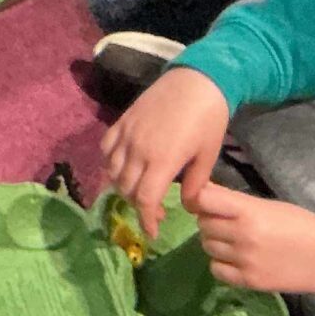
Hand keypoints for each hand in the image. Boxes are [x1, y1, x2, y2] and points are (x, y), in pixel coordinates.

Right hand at [103, 66, 229, 238]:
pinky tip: (122, 168)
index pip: (144, 199)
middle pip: (126, 188)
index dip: (146, 220)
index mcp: (161, 161)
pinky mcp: (122, 121)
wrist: (196, 82)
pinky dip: (109, 163)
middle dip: (137, 206)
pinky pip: (106, 148)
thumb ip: (195, 185)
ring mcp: (126, 134)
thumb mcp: (207, 156)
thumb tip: (187, 207)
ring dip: (122, 186)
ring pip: (112, 170)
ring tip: (139, 191)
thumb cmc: (208, 120)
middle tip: (153, 212)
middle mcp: (137, 149)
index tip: (151, 233)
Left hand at [191, 182, 314, 296]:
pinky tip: (235, 260)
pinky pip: (217, 270)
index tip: (204, 202)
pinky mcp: (250, 281)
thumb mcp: (268, 205)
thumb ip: (234, 200)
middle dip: (210, 220)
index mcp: (248, 212)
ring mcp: (245, 260)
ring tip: (234, 241)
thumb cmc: (302, 225)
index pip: (202, 200)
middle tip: (225, 222)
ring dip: (215, 242)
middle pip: (203, 224)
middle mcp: (242, 236)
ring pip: (208, 246)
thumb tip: (203, 189)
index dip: (198, 199)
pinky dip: (221, 264)